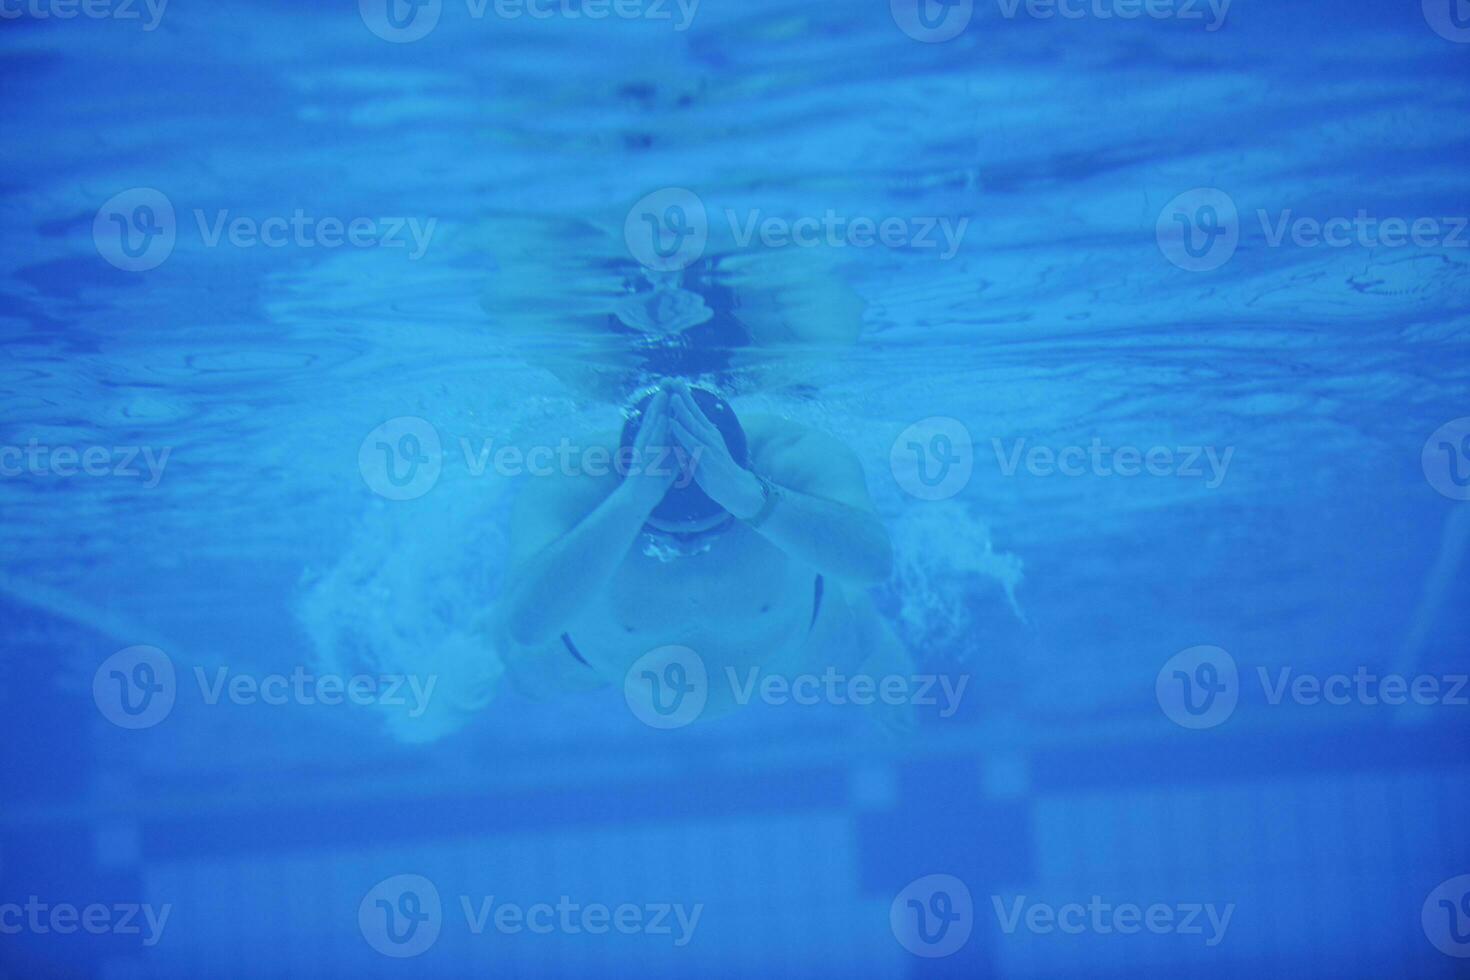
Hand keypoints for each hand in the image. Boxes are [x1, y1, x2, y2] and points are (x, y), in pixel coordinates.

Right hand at [623, 389, 676, 515]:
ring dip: (657, 409)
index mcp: (651, 442)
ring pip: (651, 425)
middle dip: (660, 401)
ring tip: (664, 393)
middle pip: (653, 418)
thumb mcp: (666, 462)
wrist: (639, 498)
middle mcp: (645, 442)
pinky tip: (664, 417)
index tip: (672, 390)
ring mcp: (644, 449)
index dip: (664, 405)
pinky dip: (659, 427)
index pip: (658, 420)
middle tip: (667, 383)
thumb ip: (673, 450)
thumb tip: (682, 442)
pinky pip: (653, 440)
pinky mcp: (645, 456)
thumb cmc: (652, 481)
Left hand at [668, 384, 764, 519]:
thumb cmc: (717, 472)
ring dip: (682, 411)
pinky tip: (673, 424)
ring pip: (693, 425)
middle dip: (683, 396)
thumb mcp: (704, 452)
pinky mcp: (707, 458)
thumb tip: (681, 429)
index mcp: (708, 433)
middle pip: (694, 412)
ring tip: (672, 397)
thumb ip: (693, 440)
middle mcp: (710, 436)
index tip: (674, 382)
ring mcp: (709, 446)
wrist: (736, 490)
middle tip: (672, 380)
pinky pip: (692, 443)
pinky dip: (682, 432)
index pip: (695, 411)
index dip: (685, 396)